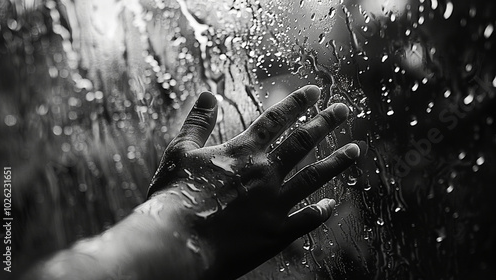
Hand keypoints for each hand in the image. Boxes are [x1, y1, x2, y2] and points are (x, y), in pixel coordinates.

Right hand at [136, 85, 359, 278]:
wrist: (176, 243)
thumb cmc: (172, 196)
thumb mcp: (179, 151)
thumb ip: (196, 123)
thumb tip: (207, 95)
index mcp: (242, 152)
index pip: (276, 120)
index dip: (296, 103)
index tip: (315, 91)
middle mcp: (265, 173)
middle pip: (303, 142)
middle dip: (326, 122)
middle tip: (345, 110)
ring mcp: (274, 203)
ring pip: (314, 177)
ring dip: (336, 162)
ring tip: (356, 150)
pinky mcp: (276, 233)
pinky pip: (307, 220)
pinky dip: (321, 211)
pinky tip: (331, 204)